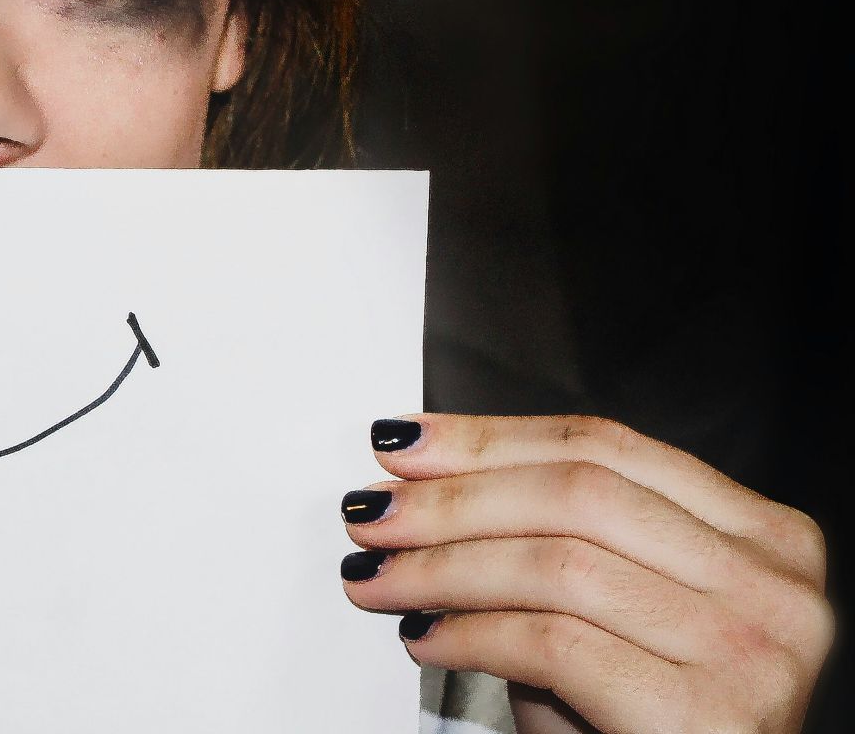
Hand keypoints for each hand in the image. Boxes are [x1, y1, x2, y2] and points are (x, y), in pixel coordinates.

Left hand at [338, 414, 832, 733]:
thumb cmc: (643, 724)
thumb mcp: (610, 614)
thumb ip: (549, 541)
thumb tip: (420, 487)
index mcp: (760, 537)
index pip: (605, 448)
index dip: (489, 439)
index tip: (402, 442)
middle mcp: (772, 584)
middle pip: (577, 495)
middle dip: (452, 499)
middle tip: (372, 511)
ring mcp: (750, 648)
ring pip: (557, 565)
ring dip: (441, 567)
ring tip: (376, 576)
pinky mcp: (706, 713)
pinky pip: (554, 643)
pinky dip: (471, 635)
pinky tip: (423, 637)